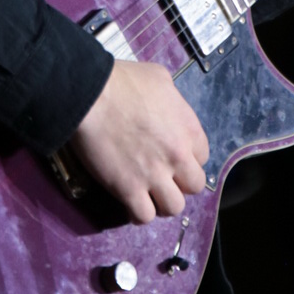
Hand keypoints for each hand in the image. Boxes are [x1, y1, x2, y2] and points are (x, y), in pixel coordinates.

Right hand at [69, 59, 208, 223]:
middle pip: (194, 185)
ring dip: (162, 201)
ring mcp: (154, 176)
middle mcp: (177, 156)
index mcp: (188, 128)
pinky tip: (131, 201)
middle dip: (180, 182)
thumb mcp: (159, 77)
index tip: (172, 155)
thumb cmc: (122, 81)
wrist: (91, 95)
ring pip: (174, 207)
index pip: (202, 156)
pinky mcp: (129, 190)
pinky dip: (139, 212)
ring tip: (148, 192)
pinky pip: (144, 216)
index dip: (187, 156)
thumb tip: (168, 107)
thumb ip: (172, 99)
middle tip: (162, 175)